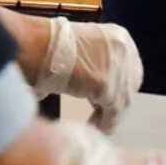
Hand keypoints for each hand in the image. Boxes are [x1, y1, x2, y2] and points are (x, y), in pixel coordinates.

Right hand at [33, 17, 143, 132]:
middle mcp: (125, 51)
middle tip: (102, 111)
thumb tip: (87, 82)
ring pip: (123, 100)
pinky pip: (113, 111)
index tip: (107, 95)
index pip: (129, 67)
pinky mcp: (108, 87)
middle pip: (129, 84)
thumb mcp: (82, 47)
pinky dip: (106, 122)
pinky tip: (97, 127)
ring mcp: (119, 69)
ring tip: (97, 124)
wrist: (37, 44)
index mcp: (119, 37)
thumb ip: (92, 63)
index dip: (119, 83)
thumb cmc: (48, 43)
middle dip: (117, 99)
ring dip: (110, 115)